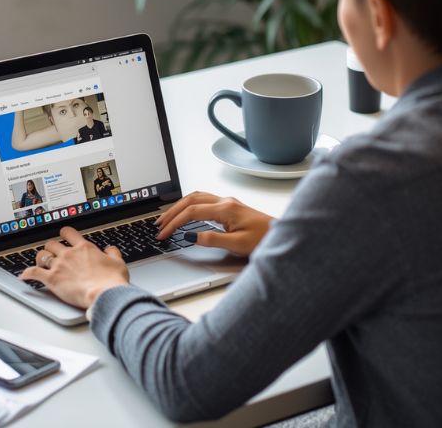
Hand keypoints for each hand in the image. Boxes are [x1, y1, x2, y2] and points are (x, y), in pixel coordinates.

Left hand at [20, 227, 129, 308]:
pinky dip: (27, 273)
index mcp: (84, 248)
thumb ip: (112, 253)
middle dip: (51, 248)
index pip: (69, 233)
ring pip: (42, 255)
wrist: (105, 293)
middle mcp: (69, 254)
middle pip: (52, 244)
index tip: (64, 235)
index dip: (64, 233)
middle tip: (53, 253)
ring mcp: (59, 266)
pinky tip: (24, 275)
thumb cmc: (112, 280)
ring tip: (40, 263)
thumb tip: (110, 248)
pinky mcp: (52, 280)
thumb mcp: (118, 262)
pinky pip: (33, 273)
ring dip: (40, 258)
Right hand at [155, 191, 272, 256]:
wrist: (282, 235)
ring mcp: (228, 203)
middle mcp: (226, 202)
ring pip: (196, 197)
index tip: (163, 234)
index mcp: (226, 209)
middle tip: (159, 225)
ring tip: (167, 218)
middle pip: (191, 200)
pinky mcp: (230, 207)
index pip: (192, 212)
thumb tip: (192, 237)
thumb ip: (213, 240)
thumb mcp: (238, 244)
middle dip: (172, 212)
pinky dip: (190, 205)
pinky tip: (186, 213)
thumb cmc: (264, 239)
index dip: (174, 223)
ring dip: (180, 206)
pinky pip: (204, 201)